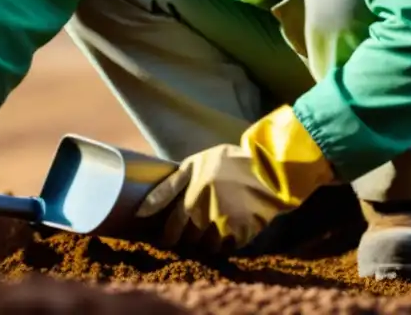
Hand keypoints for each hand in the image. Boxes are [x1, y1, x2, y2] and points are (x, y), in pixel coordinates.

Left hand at [135, 105, 334, 252]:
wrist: (267, 168)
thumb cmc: (228, 162)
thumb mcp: (194, 164)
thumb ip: (170, 185)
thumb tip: (143, 208)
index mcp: (191, 199)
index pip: (172, 227)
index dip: (167, 236)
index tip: (166, 240)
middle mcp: (205, 216)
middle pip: (189, 239)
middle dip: (187, 240)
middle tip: (188, 236)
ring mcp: (225, 227)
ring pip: (208, 247)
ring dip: (206, 243)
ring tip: (209, 234)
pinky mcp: (243, 234)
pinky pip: (229, 248)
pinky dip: (227, 244)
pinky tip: (229, 233)